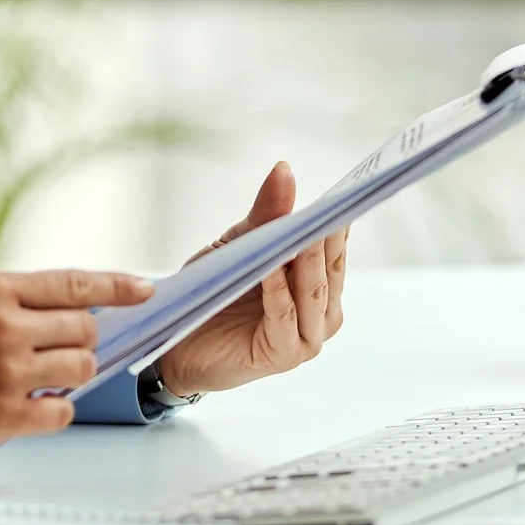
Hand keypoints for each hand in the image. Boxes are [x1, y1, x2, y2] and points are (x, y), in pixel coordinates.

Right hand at [0, 269, 152, 463]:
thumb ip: (14, 303)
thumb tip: (76, 311)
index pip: (74, 282)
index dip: (117, 285)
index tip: (145, 288)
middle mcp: (3, 324)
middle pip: (86, 328)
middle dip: (79, 343)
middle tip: (53, 355)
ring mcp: (5, 370)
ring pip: (81, 368)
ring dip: (69, 377)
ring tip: (36, 382)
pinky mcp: (3, 414)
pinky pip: (62, 411)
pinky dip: (54, 412)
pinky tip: (27, 409)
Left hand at [157, 162, 347, 398]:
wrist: (178, 343)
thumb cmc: (215, 293)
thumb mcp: (240, 244)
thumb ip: (267, 213)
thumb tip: (284, 168)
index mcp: (320, 285)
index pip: (336, 246)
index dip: (339, 217)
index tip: (346, 188)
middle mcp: (321, 313)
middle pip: (329, 267)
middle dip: (328, 235)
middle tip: (330, 206)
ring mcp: (306, 337)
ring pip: (313, 293)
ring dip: (308, 262)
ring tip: (304, 234)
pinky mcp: (283, 356)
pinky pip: (283, 318)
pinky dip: (278, 292)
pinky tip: (271, 269)